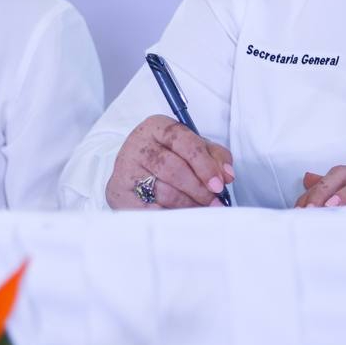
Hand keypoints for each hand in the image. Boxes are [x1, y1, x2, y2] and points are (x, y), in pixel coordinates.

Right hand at [105, 115, 233, 209]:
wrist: (131, 169)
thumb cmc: (168, 156)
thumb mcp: (192, 148)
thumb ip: (214, 156)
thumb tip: (227, 175)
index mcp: (158, 126)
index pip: (185, 142)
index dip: (205, 165)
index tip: (219, 184)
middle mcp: (138, 143)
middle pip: (174, 168)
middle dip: (198, 189)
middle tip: (214, 203)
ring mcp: (125, 167)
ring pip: (163, 191)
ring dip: (187, 205)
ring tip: (201, 211)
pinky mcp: (117, 190)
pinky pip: (147, 209)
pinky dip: (167, 215)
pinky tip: (179, 218)